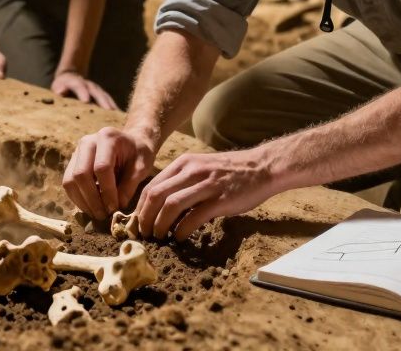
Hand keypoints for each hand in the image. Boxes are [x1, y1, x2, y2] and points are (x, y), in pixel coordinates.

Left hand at [51, 70, 117, 110]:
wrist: (71, 77)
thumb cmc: (62, 86)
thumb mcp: (58, 86)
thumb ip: (60, 88)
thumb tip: (60, 91)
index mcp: (75, 82)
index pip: (79, 86)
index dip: (82, 92)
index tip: (86, 100)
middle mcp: (88, 85)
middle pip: (96, 92)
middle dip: (102, 100)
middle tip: (108, 110)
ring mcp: (97, 90)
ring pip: (105, 96)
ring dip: (111, 105)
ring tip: (117, 116)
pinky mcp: (102, 95)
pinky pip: (109, 101)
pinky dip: (114, 108)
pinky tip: (120, 118)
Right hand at [62, 127, 154, 220]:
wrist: (131, 142)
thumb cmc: (138, 153)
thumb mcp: (142, 166)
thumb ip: (130, 185)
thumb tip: (117, 206)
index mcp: (107, 137)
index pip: (102, 168)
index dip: (107, 191)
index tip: (115, 208)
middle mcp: (88, 141)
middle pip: (81, 174)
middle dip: (92, 199)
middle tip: (103, 215)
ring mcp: (77, 151)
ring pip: (70, 180)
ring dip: (82, 201)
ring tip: (97, 213)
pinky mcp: (72, 162)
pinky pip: (68, 183)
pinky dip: (78, 198)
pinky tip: (91, 207)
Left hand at [135, 148, 279, 240]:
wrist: (261, 167)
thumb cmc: (229, 172)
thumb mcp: (201, 167)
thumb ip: (182, 181)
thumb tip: (160, 205)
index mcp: (184, 163)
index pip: (152, 186)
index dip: (140, 207)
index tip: (138, 222)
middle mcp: (192, 171)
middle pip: (156, 195)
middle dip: (145, 218)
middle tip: (144, 233)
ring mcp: (206, 184)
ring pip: (171, 206)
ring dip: (160, 225)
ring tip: (159, 237)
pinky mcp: (220, 199)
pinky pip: (193, 217)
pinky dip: (181, 230)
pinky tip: (179, 238)